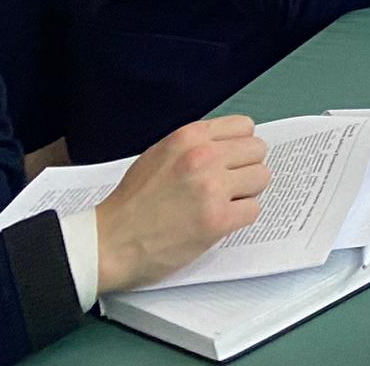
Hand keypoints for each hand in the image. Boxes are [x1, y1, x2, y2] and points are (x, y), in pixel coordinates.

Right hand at [94, 117, 270, 295]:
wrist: (108, 242)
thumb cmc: (131, 203)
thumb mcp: (160, 154)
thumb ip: (195, 145)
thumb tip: (230, 146)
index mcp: (189, 137)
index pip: (244, 127)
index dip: (240, 145)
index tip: (232, 160)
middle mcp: (203, 157)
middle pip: (257, 151)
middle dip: (246, 168)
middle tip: (228, 186)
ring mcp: (211, 188)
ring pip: (261, 178)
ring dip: (246, 193)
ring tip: (222, 203)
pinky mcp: (217, 220)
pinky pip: (253, 209)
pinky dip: (240, 217)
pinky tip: (219, 221)